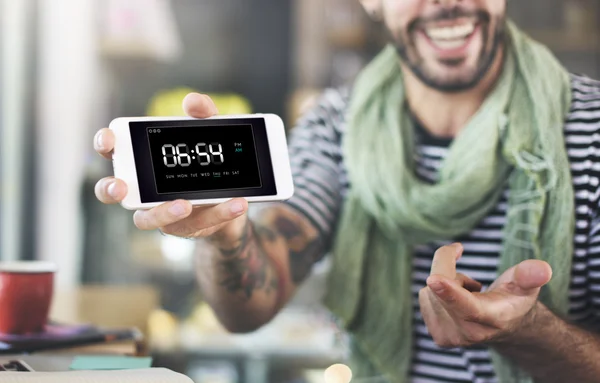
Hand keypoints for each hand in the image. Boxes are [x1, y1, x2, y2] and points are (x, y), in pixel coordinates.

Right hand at [93, 93, 247, 242]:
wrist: (233, 194)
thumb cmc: (207, 160)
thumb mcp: (209, 132)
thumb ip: (203, 115)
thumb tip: (193, 101)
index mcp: (142, 160)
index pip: (113, 151)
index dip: (105, 144)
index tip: (109, 140)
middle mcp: (143, 189)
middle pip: (112, 192)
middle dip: (110, 189)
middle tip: (120, 187)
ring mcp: (161, 211)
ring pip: (147, 219)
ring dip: (163, 212)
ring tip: (187, 204)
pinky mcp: (186, 226)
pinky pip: (199, 222)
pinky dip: (220, 213)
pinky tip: (237, 203)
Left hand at [419, 243, 552, 347]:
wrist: (506, 325)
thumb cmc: (514, 298)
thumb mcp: (526, 284)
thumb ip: (530, 275)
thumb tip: (542, 269)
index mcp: (492, 319)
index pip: (467, 306)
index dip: (449, 291)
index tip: (433, 279)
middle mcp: (469, 334)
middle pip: (441, 286)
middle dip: (449, 267)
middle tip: (472, 278)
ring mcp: (450, 337)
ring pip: (430, 290)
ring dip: (445, 282)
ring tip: (469, 294)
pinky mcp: (437, 335)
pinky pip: (425, 297)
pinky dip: (437, 292)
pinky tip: (456, 301)